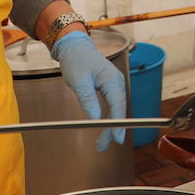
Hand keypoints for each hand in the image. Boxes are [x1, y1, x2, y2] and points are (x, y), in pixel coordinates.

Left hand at [52, 32, 127, 151]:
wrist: (75, 47)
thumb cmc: (76, 60)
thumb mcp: (78, 80)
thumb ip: (87, 99)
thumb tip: (95, 119)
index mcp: (112, 80)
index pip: (118, 105)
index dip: (118, 124)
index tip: (116, 139)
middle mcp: (118, 83)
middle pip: (120, 111)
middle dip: (113, 130)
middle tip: (102, 147)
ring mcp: (116, 86)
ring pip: (117, 111)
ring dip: (111, 127)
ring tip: (102, 144)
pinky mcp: (111, 89)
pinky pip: (113, 107)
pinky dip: (109, 120)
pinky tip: (105, 130)